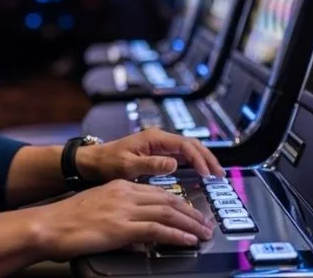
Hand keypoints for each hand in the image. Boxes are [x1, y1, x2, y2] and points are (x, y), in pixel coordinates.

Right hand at [35, 179, 214, 260]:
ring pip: (167, 213)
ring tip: (203, 233)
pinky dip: (177, 235)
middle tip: (205, 223)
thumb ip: (118, 211)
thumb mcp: (98, 206)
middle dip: (190, 212)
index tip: (190, 211)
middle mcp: (125, 194)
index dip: (178, 202)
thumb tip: (134, 226)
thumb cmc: (67, 219)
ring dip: (190, 224)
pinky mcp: (122, 228)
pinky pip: (157, 230)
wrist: (50, 224)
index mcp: (120, 186)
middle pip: (168, 200)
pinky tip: (187, 240)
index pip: (157, 192)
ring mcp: (124, 210)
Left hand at [76, 128, 224, 182]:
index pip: (185, 146)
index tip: (206, 175)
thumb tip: (174, 164)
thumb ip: (151, 164)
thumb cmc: (108, 162)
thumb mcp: (128, 166)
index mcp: (154, 138)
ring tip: (214, 174)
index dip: (199, 160)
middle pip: (191, 144)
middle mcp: (159, 138)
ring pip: (188, 149)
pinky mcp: (156, 152)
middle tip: (220, 175)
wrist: (93, 161)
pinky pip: (180, 154)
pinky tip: (199, 172)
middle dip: (207, 158)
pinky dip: (193, 162)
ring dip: (202, 159)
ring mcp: (158, 145)